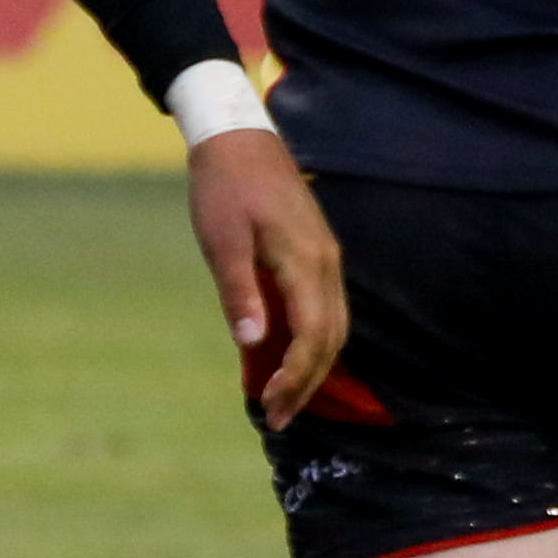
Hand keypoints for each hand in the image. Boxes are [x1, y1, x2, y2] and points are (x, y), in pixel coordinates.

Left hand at [191, 126, 343, 429]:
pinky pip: (328, 311)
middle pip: (331, 339)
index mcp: (303, 262)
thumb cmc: (225, 189)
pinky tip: (291, 358)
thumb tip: (251, 344)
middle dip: (308, 384)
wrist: (240, 139)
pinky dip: (315, 343)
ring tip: (285, 399)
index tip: (271, 407)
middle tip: (277, 419)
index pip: (311, 336)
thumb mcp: (222, 241)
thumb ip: (238, 292)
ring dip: (314, 368)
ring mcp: (327, 259)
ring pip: (335, 328)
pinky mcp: (319, 255)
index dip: (295, 377)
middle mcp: (326, 264)